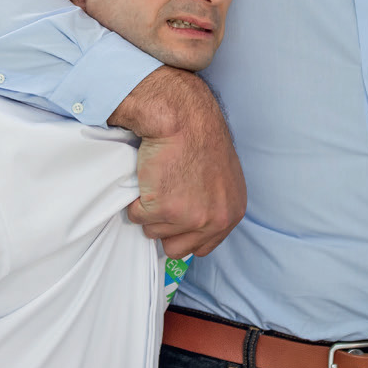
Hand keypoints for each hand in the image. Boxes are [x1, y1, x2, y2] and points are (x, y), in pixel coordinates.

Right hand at [109, 66, 245, 256]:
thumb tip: (194, 225)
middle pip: (176, 248)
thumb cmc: (199, 138)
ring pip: (153, 232)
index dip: (182, 232)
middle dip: (164, 226)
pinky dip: (136, 198)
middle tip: (164, 195)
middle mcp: (215, 220)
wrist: (183, 118)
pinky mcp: (164, 209)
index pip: (201, 247)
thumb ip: (213, 205)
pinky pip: (137, 217)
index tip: (175, 213)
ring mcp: (190, 217)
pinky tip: (149, 175)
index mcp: (231, 214)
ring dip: (149, 209)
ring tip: (160, 179)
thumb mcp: (222, 178)